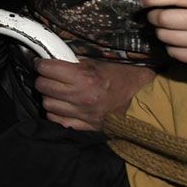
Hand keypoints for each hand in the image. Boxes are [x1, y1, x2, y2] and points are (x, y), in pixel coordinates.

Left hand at [35, 58, 156, 129]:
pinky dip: (56, 112)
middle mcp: (80, 97)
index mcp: (84, 78)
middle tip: (48, 76)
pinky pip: (57, 120)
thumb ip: (77, 63)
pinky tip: (63, 106)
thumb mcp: (101, 63)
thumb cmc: (125, 78)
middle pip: (43, 86)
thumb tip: (56, 59)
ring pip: (47, 104)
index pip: (47, 69)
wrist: (145, 102)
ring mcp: (82, 114)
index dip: (41, 64)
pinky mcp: (85, 127)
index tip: (41, 62)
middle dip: (43, 78)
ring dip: (49, 96)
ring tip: (57, 91)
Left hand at [141, 0, 186, 65]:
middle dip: (154, 17)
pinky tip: (178, 42)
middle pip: (166, 19)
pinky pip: (174, 52)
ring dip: (161, 32)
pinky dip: (170, 46)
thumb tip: (155, 1)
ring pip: (167, 37)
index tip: (144, 0)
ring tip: (167, 29)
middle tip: (154, 16)